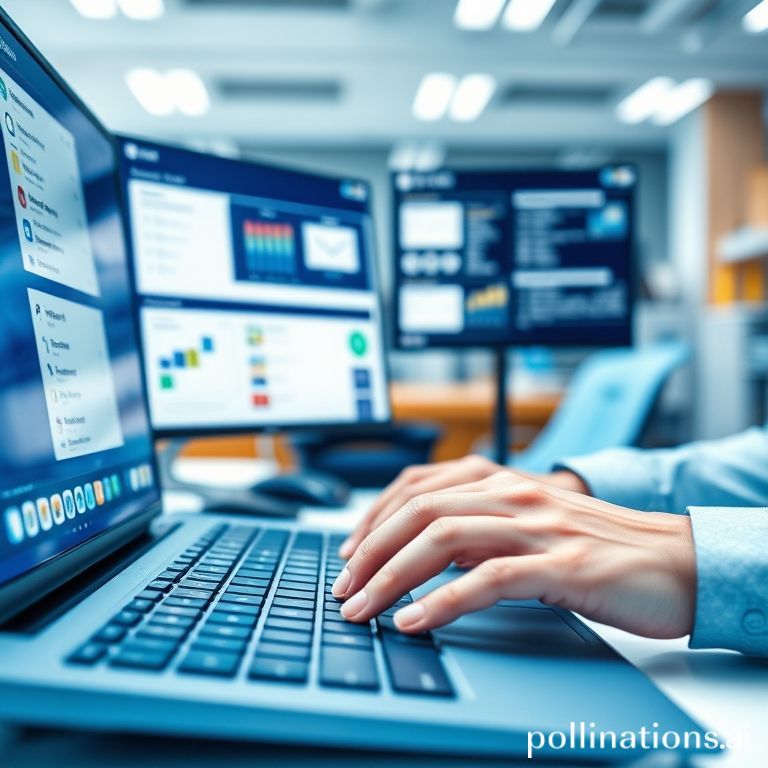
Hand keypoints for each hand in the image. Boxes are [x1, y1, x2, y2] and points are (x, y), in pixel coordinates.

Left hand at [332, 472, 695, 639]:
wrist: (672, 559)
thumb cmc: (595, 544)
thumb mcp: (526, 522)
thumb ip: (478, 526)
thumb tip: (421, 552)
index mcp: (500, 478)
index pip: (417, 486)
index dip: (373, 518)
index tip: (348, 554)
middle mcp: (512, 492)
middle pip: (419, 511)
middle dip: (370, 552)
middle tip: (344, 590)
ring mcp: (536, 525)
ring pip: (443, 540)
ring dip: (392, 576)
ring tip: (364, 609)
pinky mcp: (560, 565)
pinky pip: (487, 579)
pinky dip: (443, 602)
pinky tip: (415, 622)